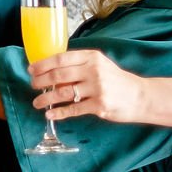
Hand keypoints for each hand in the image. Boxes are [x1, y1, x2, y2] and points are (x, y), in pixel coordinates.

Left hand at [28, 49, 145, 123]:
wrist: (140, 96)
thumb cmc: (116, 80)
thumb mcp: (100, 65)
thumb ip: (80, 65)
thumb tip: (52, 70)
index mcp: (92, 57)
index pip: (61, 58)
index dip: (43, 64)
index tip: (31, 70)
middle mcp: (94, 71)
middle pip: (59, 75)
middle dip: (41, 81)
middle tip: (32, 86)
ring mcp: (97, 88)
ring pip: (63, 92)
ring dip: (46, 98)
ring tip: (36, 102)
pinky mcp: (99, 105)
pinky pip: (73, 109)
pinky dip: (59, 112)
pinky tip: (50, 114)